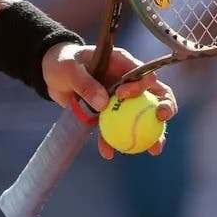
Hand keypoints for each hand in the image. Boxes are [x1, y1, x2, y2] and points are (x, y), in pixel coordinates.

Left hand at [40, 43, 177, 159]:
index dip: (141, 85)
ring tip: (154, 149)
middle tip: (161, 121)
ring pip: (142, 117)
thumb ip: (86, 84)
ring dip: (150, 134)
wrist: (51, 74)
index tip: (123, 96)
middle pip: (155, 94)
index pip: (143, 73)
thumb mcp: (70, 69)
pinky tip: (108, 153)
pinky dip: (114, 141)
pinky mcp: (110, 114)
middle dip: (164, 108)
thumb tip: (103, 104)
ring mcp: (121, 100)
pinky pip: (117, 129)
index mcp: (122, 63)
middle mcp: (127, 81)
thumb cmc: (63, 63)